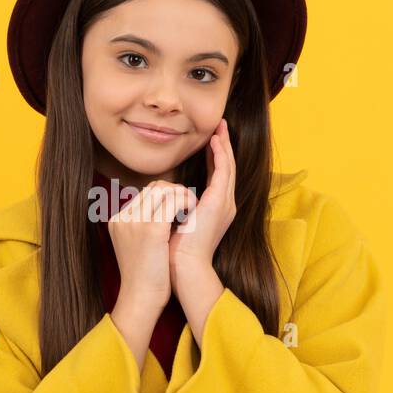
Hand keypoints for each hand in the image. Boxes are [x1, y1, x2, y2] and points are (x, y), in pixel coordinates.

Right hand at [108, 180, 197, 317]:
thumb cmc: (145, 277)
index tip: (180, 209)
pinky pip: (173, 201)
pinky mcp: (151, 229)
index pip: (146, 192)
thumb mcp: (135, 247)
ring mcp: (135, 221)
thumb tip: (162, 213)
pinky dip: (187, 203)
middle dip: (176, 192)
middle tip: (189, 208)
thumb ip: (141, 227)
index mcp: (118, 220)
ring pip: (164, 189)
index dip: (167, 196)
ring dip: (183, 196)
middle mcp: (123, 217)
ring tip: (192, 211)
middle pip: (154, 187)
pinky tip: (192, 215)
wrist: (140, 299)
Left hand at [169, 118, 235, 291]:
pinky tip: (214, 141)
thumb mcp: (176, 221)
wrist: (182, 267)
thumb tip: (164, 196)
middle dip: (224, 145)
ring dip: (224, 145)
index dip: (215, 156)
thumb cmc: (175, 251)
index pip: (218, 175)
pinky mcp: (219, 203)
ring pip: (228, 166)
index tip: (210, 139)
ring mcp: (224, 203)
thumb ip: (176, 206)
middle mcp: (225, 205)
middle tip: (220, 125)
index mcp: (215, 209)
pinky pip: (223, 172)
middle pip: (227, 167)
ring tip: (220, 127)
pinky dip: (220, 155)